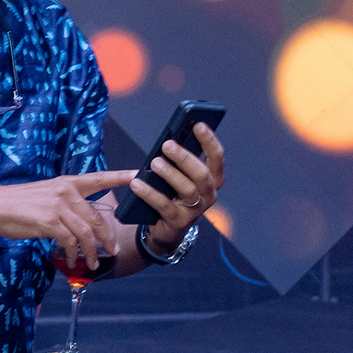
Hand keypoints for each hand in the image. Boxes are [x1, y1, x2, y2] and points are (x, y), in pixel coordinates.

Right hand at [0, 170, 137, 270]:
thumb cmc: (15, 203)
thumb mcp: (44, 196)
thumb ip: (64, 205)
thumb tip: (78, 223)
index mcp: (66, 183)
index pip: (98, 178)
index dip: (120, 177)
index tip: (138, 175)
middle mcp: (65, 192)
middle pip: (96, 217)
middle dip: (107, 237)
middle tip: (112, 249)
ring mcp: (58, 206)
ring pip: (86, 232)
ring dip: (91, 251)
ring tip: (91, 263)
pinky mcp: (50, 222)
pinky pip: (71, 241)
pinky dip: (74, 254)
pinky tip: (72, 260)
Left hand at [134, 123, 225, 251]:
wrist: (165, 228)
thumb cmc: (172, 193)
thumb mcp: (178, 175)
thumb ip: (178, 160)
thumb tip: (169, 138)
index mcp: (212, 179)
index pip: (216, 157)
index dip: (209, 140)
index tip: (198, 124)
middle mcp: (208, 194)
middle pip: (201, 174)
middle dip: (184, 157)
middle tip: (167, 145)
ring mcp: (195, 210)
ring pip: (186, 189)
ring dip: (170, 174)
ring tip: (154, 163)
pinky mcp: (178, 221)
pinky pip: (164, 205)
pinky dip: (149, 193)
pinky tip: (136, 184)